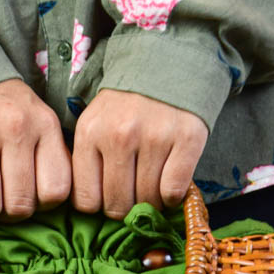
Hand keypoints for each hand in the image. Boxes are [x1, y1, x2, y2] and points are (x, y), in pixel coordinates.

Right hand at [0, 78, 72, 219]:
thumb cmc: (7, 116)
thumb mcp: (41, 127)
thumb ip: (51, 161)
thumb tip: (50, 208)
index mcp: (46, 125)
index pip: (55, 192)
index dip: (41, 206)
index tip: (29, 198)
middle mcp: (16, 125)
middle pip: (20, 205)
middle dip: (9, 214)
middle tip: (1, 202)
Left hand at [70, 88, 207, 218]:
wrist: (167, 63)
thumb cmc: (127, 105)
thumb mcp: (94, 124)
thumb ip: (88, 162)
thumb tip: (93, 210)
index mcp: (90, 133)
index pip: (86, 200)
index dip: (99, 206)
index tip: (108, 197)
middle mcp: (120, 135)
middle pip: (117, 205)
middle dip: (125, 208)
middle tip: (133, 195)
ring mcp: (155, 137)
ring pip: (148, 201)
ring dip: (151, 203)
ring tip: (152, 186)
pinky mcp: (187, 138)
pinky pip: (174, 191)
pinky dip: (172, 197)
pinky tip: (169, 185)